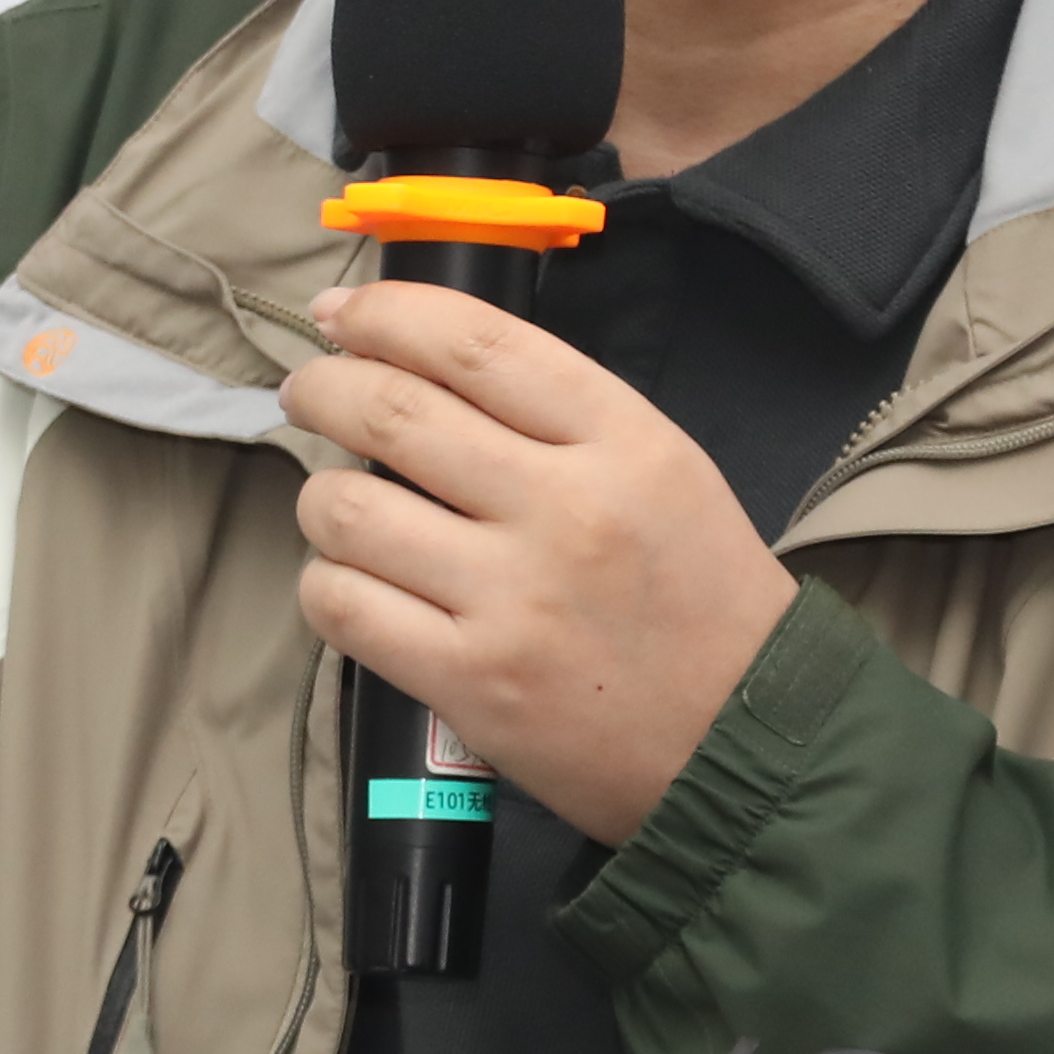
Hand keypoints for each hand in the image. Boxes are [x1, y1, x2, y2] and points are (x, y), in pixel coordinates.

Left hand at [286, 275, 802, 844]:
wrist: (745, 740)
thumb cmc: (699, 598)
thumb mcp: (663, 469)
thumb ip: (558, 414)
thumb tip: (422, 364)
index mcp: (624, 441)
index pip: (474, 343)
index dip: (386, 314)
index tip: (343, 315)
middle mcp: (565, 509)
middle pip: (391, 411)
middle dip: (321, 388)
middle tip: (308, 392)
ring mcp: (513, 599)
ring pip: (346, 508)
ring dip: (322, 496)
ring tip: (341, 505)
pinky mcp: (470, 680)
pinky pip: (342, 605)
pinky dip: (327, 584)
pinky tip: (353, 582)